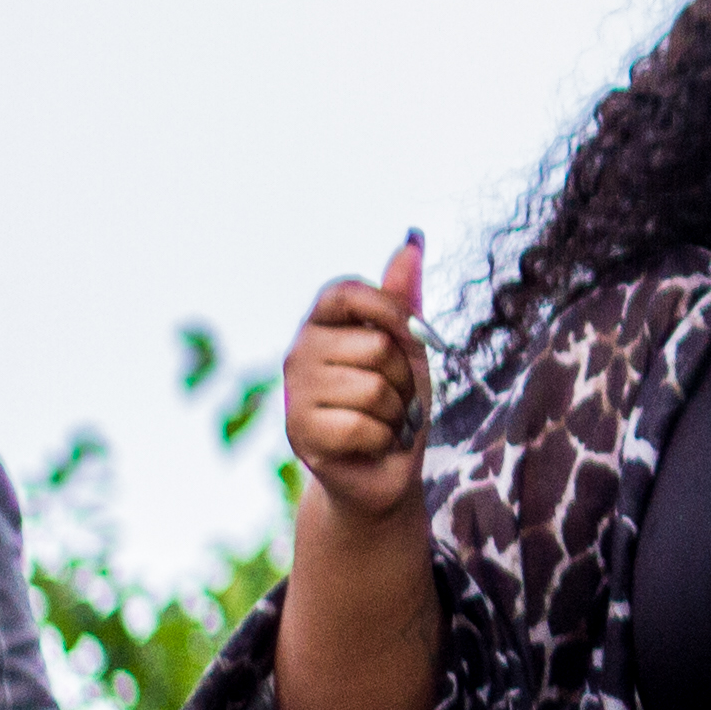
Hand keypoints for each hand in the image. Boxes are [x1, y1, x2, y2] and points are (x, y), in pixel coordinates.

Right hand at [283, 234, 433, 524]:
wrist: (384, 471)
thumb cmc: (398, 403)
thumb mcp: (409, 347)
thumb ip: (404, 298)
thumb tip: (412, 238)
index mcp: (322, 323)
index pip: (347, 291)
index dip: (391, 311)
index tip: (415, 339)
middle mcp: (299, 351)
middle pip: (376, 345)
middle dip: (404, 378)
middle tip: (394, 399)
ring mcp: (295, 393)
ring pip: (374, 388)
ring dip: (397, 412)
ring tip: (383, 422)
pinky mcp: (299, 432)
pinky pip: (363, 425)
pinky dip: (383, 439)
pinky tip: (370, 445)